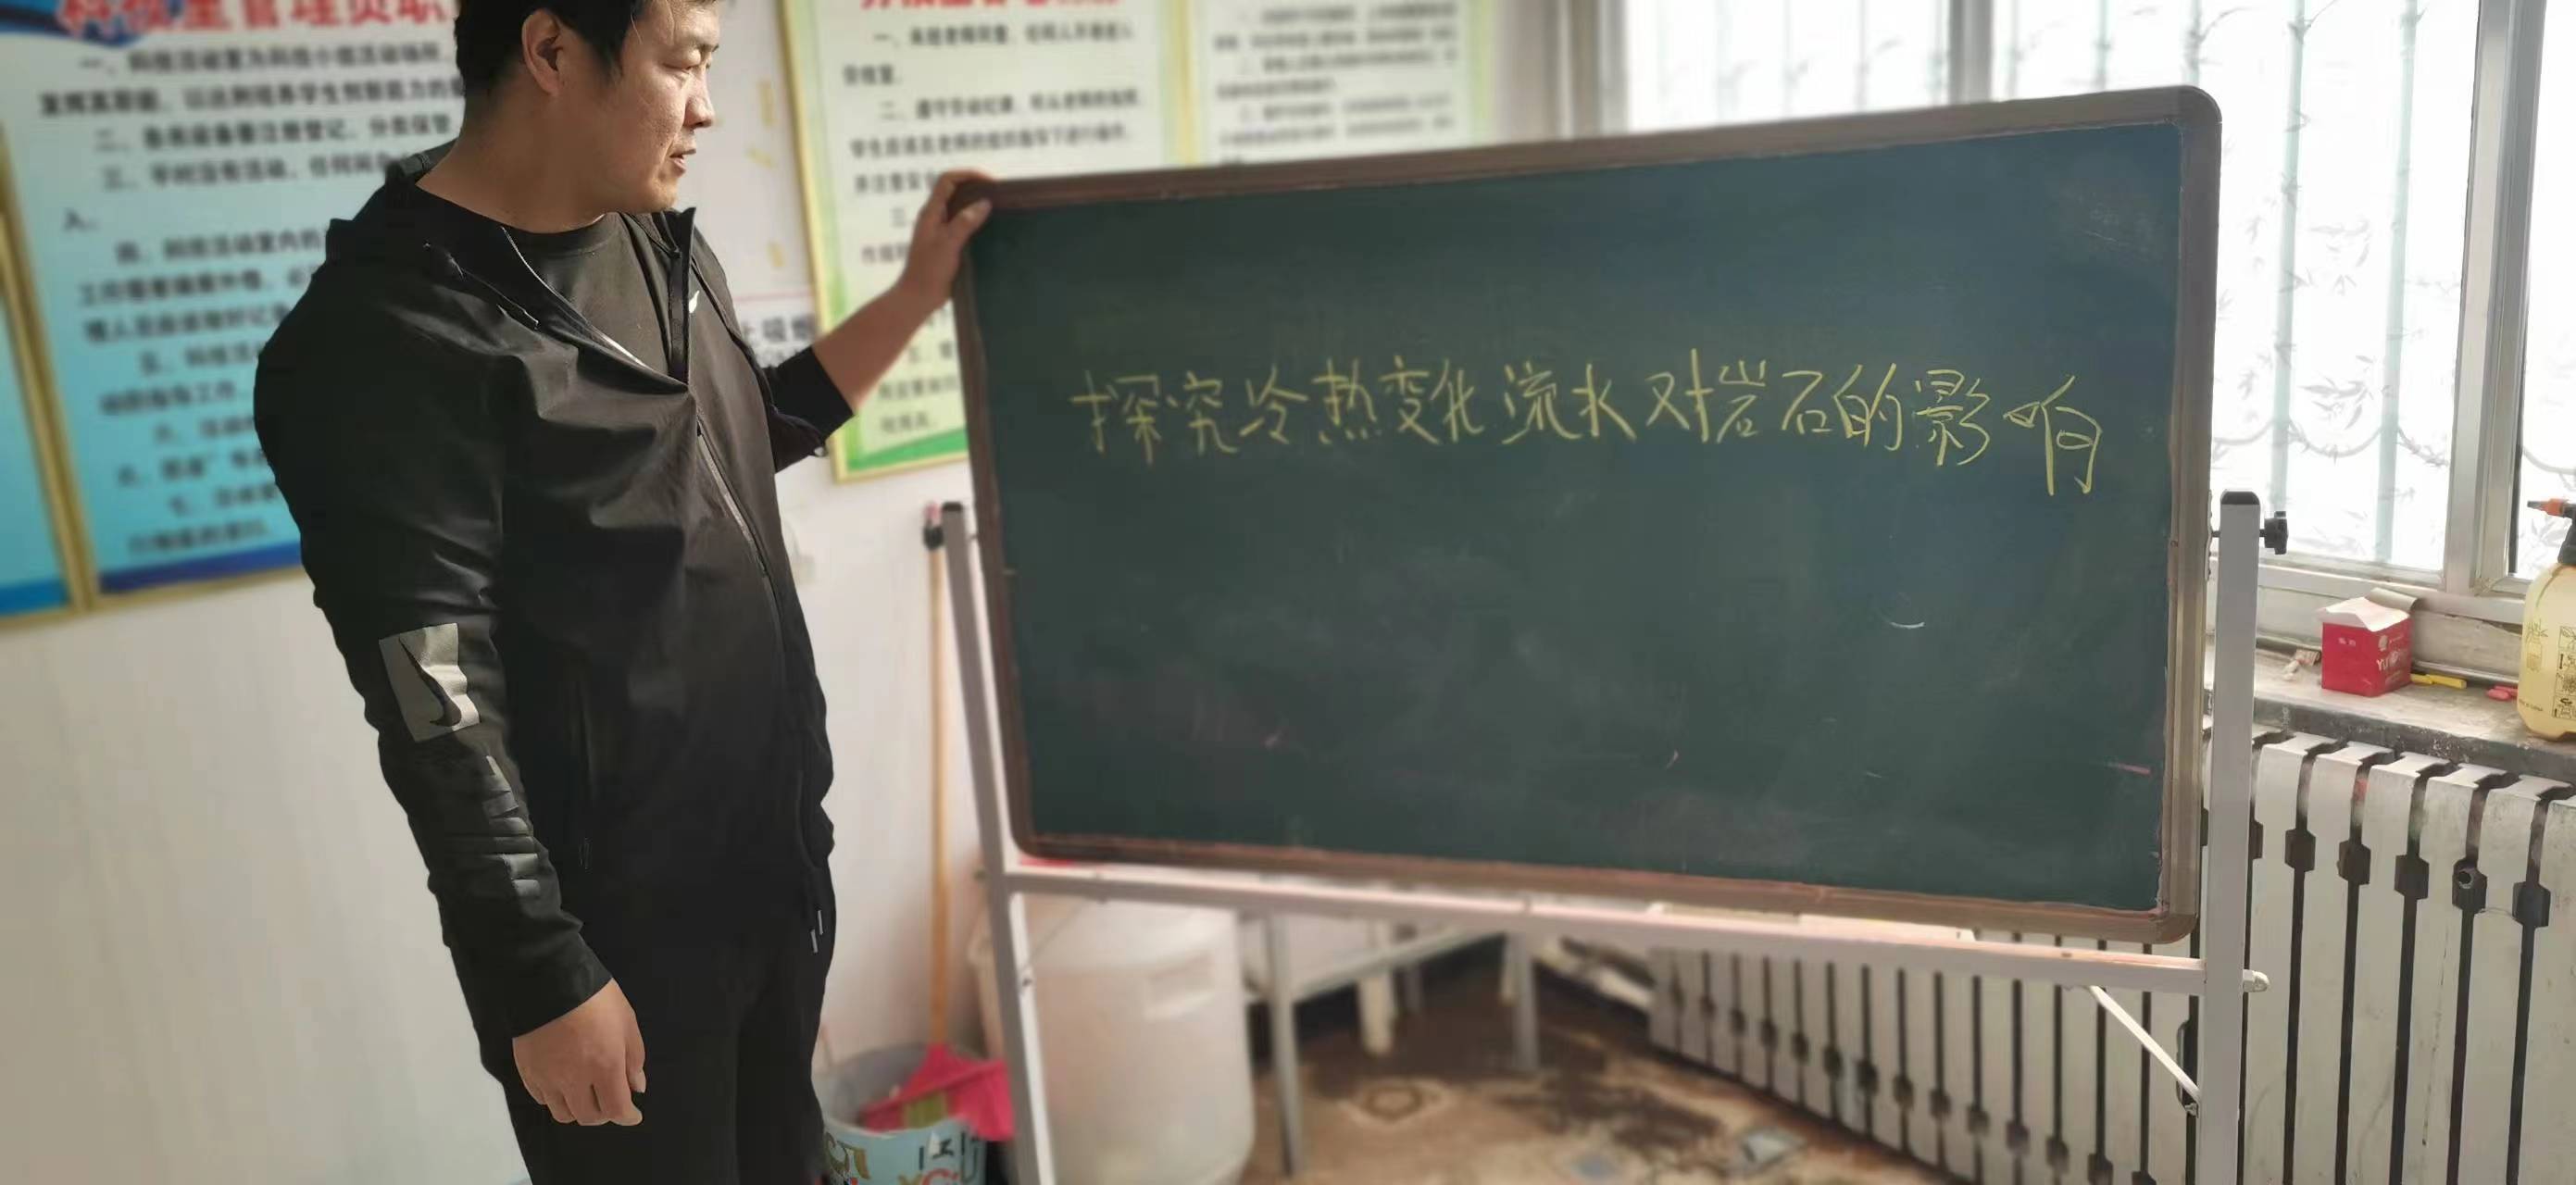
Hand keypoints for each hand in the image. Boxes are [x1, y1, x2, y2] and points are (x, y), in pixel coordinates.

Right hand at [512, 979, 646, 1125]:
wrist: (549, 980)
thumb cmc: (597, 998)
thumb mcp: (627, 1023)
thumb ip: (634, 1059)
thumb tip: (636, 1087)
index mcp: (605, 1068)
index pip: (616, 1110)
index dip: (628, 1117)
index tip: (633, 1114)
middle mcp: (575, 1080)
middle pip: (589, 1116)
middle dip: (604, 1113)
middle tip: (610, 1100)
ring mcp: (548, 1078)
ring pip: (563, 1114)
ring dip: (578, 1110)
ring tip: (585, 1094)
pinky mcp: (527, 1072)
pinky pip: (542, 1099)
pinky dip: (555, 1099)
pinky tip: (562, 1085)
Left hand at [895, 169, 992, 309]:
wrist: (918, 297)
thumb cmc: (929, 271)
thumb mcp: (948, 245)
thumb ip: (964, 223)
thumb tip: (984, 203)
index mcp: (931, 212)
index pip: (947, 180)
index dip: (968, 175)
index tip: (990, 182)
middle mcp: (935, 217)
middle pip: (955, 190)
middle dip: (976, 187)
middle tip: (999, 194)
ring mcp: (941, 230)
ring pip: (960, 208)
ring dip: (978, 205)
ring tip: (999, 209)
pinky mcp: (948, 243)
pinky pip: (963, 224)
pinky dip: (977, 221)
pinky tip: (991, 230)